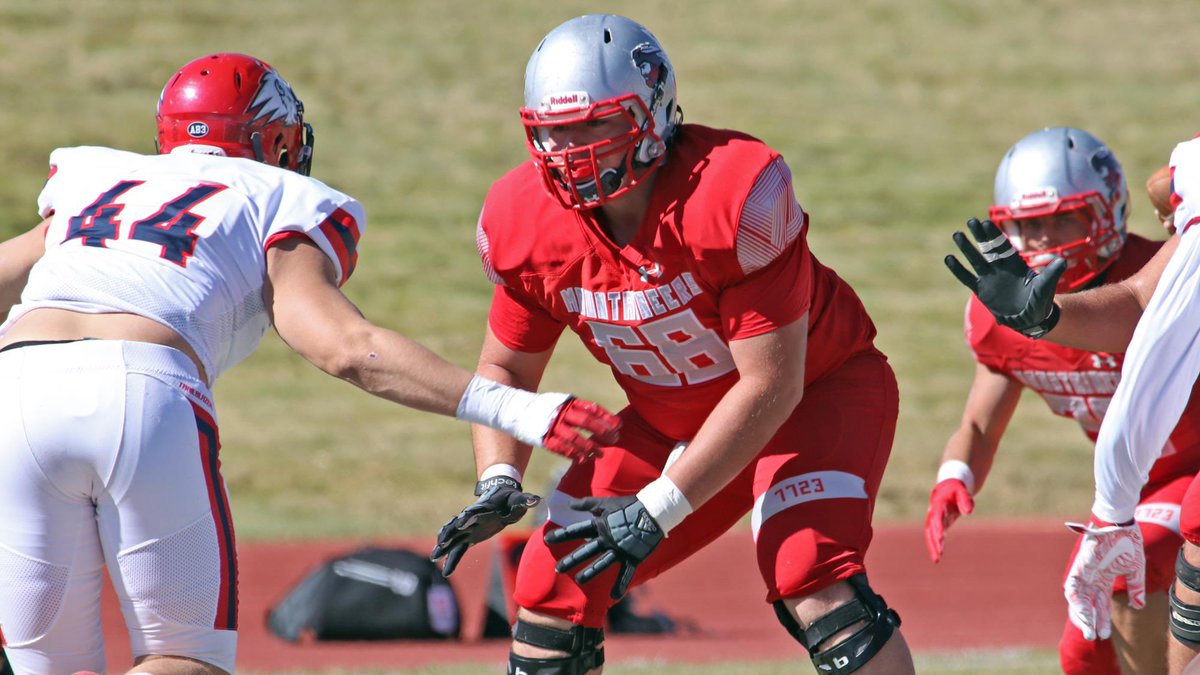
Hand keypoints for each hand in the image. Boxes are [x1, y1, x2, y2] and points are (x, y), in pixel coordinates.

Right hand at [431, 476, 540, 576]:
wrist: (500, 496)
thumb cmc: (509, 499)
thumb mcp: (518, 499)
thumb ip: (524, 501)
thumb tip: (536, 500)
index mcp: (483, 508)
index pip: (473, 512)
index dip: (467, 517)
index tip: (460, 522)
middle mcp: (472, 518)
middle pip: (457, 525)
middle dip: (449, 534)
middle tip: (440, 543)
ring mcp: (469, 528)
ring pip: (454, 538)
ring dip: (445, 547)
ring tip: (435, 556)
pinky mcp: (470, 536)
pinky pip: (459, 549)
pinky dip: (453, 558)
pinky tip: (446, 571)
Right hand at [541, 397, 620, 461]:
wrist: (516, 409)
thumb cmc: (547, 408)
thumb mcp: (563, 402)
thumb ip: (580, 409)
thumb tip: (605, 420)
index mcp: (568, 402)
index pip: (591, 408)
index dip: (606, 417)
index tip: (618, 426)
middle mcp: (561, 413)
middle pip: (585, 422)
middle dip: (602, 432)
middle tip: (613, 440)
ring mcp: (552, 426)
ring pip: (574, 438)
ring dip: (589, 448)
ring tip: (600, 454)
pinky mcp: (543, 438)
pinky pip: (561, 449)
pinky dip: (573, 455)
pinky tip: (583, 459)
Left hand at [544, 495, 663, 599]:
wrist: (653, 511)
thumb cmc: (628, 506)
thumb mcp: (605, 503)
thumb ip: (587, 504)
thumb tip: (570, 504)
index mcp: (600, 526)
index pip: (577, 530)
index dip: (562, 535)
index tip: (547, 540)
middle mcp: (607, 539)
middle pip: (586, 550)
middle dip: (571, 559)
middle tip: (557, 568)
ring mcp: (620, 549)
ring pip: (602, 563)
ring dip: (590, 572)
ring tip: (579, 580)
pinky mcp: (632, 556)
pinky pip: (626, 573)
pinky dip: (620, 585)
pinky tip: (613, 596)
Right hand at [924, 479, 973, 562]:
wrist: (948, 488)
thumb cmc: (957, 489)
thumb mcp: (962, 491)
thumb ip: (966, 500)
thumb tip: (968, 511)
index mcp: (939, 503)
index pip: (938, 517)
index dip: (938, 527)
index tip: (941, 538)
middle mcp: (933, 513)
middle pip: (931, 529)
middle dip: (934, 541)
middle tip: (939, 554)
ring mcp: (934, 519)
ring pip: (930, 535)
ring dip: (933, 547)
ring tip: (936, 560)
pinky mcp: (937, 525)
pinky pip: (934, 536)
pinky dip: (936, 546)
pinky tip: (938, 556)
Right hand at [944, 218, 1066, 338]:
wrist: (1030, 318)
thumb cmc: (1040, 301)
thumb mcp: (1046, 287)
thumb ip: (1051, 274)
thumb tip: (1062, 261)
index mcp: (1015, 263)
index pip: (1003, 245)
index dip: (994, 234)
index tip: (986, 222)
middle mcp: (1001, 267)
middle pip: (988, 247)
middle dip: (980, 235)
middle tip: (971, 221)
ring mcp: (989, 277)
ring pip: (975, 259)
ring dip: (967, 247)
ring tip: (957, 234)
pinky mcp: (981, 290)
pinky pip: (967, 278)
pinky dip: (958, 269)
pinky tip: (948, 258)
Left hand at [1063, 519, 1145, 639]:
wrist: (1121, 525)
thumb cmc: (1128, 543)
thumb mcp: (1135, 570)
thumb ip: (1135, 588)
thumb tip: (1139, 606)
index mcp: (1103, 579)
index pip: (1101, 604)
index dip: (1102, 619)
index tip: (1105, 634)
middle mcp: (1092, 577)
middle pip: (1088, 604)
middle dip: (1091, 621)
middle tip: (1093, 637)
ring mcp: (1084, 572)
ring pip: (1078, 598)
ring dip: (1082, 614)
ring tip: (1087, 629)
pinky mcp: (1079, 567)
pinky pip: (1073, 587)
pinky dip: (1076, 600)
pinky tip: (1081, 613)